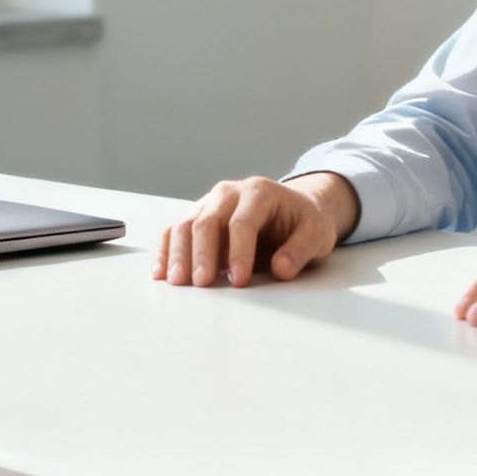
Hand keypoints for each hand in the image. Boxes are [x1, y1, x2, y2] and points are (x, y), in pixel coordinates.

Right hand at [153, 173, 355, 287]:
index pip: (243, 222)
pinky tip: (160, 272)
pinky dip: (165, 250)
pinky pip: (174, 231)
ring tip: (177, 282)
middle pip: (208, 221)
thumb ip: (300, 250)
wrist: (293, 209)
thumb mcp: (316, 234)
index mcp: (259, 192)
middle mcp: (229, 193)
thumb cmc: (303, 222)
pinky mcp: (197, 217)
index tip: (239, 281)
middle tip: (201, 283)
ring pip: (186, 225)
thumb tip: (281, 269)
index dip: (240, 252)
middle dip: (203, 254)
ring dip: (178, 254)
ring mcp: (209, 204)